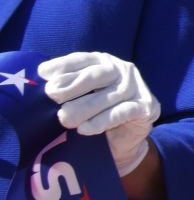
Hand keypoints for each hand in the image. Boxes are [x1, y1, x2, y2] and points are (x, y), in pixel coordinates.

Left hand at [39, 52, 161, 176]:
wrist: (124, 139)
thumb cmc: (96, 114)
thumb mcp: (81, 97)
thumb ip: (66, 88)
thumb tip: (42, 80)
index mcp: (104, 62)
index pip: (83, 60)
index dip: (63, 65)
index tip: (44, 74)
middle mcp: (123, 70)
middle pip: (96, 75)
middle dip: (72, 85)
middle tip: (52, 96)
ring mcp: (136, 88)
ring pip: (108, 96)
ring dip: (83, 108)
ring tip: (64, 118)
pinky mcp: (146, 107)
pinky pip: (121, 113)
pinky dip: (101, 121)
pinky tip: (84, 129)